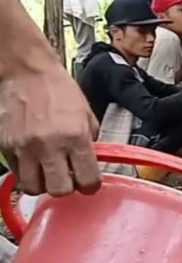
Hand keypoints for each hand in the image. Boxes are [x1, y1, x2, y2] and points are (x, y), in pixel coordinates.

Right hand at [0, 59, 100, 196]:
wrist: (26, 72)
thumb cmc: (57, 89)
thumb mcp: (87, 114)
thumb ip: (91, 142)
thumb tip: (92, 164)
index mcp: (75, 137)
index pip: (87, 180)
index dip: (91, 185)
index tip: (89, 182)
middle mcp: (49, 145)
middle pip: (59, 190)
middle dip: (67, 187)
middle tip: (68, 177)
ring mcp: (24, 148)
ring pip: (34, 188)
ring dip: (44, 184)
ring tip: (49, 171)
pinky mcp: (6, 147)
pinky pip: (17, 174)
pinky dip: (27, 172)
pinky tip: (34, 160)